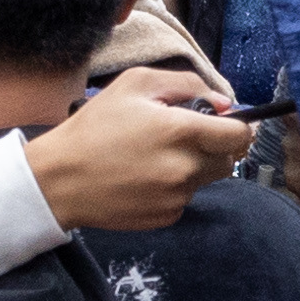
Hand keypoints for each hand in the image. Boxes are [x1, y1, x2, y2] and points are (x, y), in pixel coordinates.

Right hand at [25, 73, 253, 229]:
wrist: (60, 180)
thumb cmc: (94, 127)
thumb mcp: (135, 84)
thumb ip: (187, 85)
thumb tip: (223, 102)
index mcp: (181, 131)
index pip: (239, 134)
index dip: (239, 126)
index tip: (228, 122)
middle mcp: (185, 168)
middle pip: (229, 159)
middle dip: (215, 146)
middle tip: (183, 136)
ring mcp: (177, 196)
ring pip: (206, 179)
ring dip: (193, 166)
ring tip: (155, 156)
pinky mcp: (167, 216)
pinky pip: (185, 198)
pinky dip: (174, 187)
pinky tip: (145, 177)